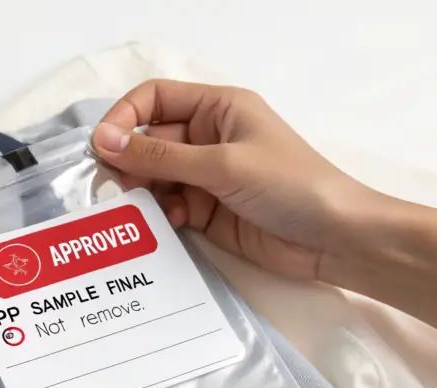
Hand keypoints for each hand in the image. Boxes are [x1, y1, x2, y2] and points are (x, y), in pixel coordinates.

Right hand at [91, 79, 368, 280]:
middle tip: (115, 189)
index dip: (125, 118)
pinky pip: (167, 208)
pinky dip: (160, 216)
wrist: (335, 240)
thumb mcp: (222, 165)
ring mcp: (207, 177)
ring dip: (142, 193)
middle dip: (129, 163)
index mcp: (218, 109)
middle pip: (149, 142)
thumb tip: (104, 142)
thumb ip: (160, 156)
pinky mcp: (207, 212)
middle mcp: (208, 138)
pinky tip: (169, 225)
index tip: (102, 147)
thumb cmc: (290, 185)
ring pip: (154, 179)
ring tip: (139, 211)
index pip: (156, 99)